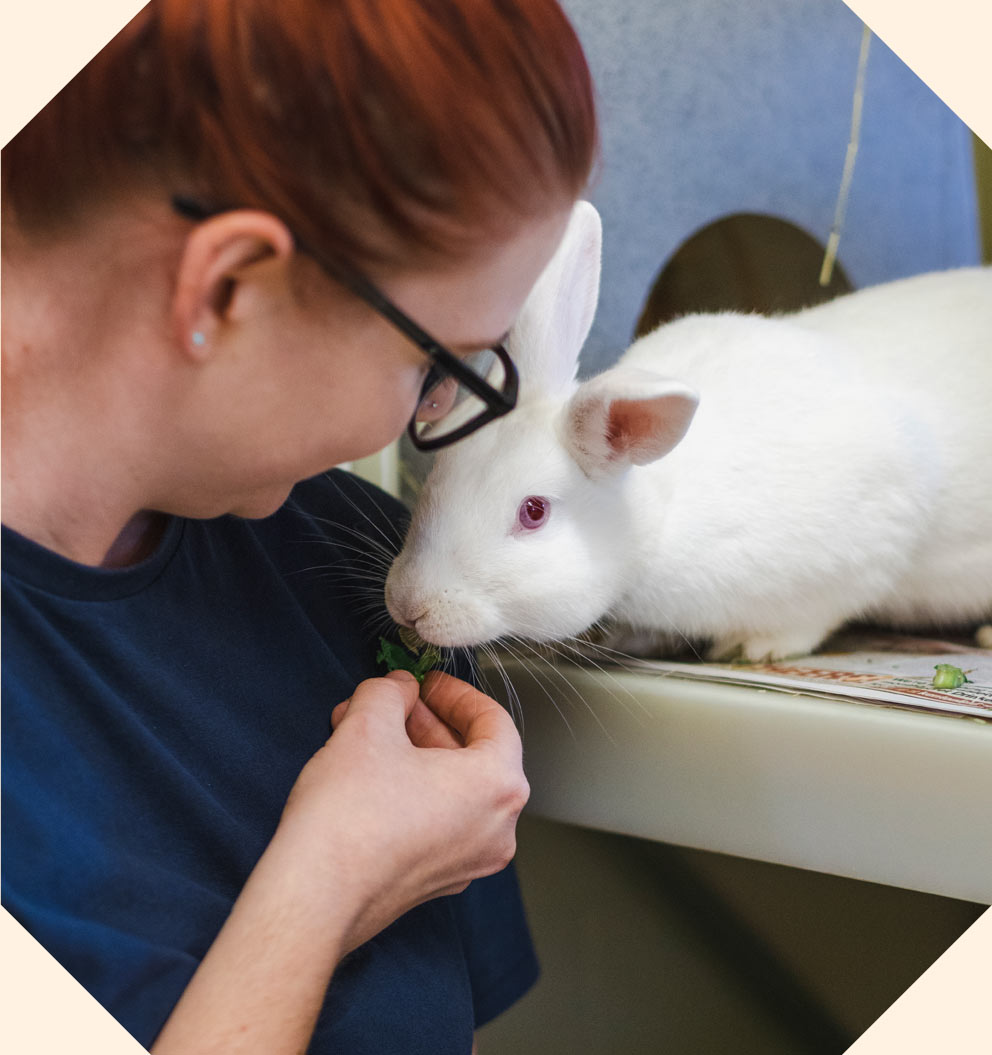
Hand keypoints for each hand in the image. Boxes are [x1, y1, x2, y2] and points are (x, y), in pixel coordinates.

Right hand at [278, 669, 528, 954]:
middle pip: (473, 756)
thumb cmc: (350, 815)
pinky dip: (411, 792)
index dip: (456, 693)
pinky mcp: (435, 881)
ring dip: (413, 755)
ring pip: (451, 790)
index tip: (427, 683)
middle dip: (427, 723)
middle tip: (393, 704)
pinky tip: (366, 774)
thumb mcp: (368, 724)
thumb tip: (399, 688)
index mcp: (497, 786)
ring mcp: (468, 861)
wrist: (315, 897)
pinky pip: (437, 821)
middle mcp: (496, 829)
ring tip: (365, 733)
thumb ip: (391, 692)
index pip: (494, 721)